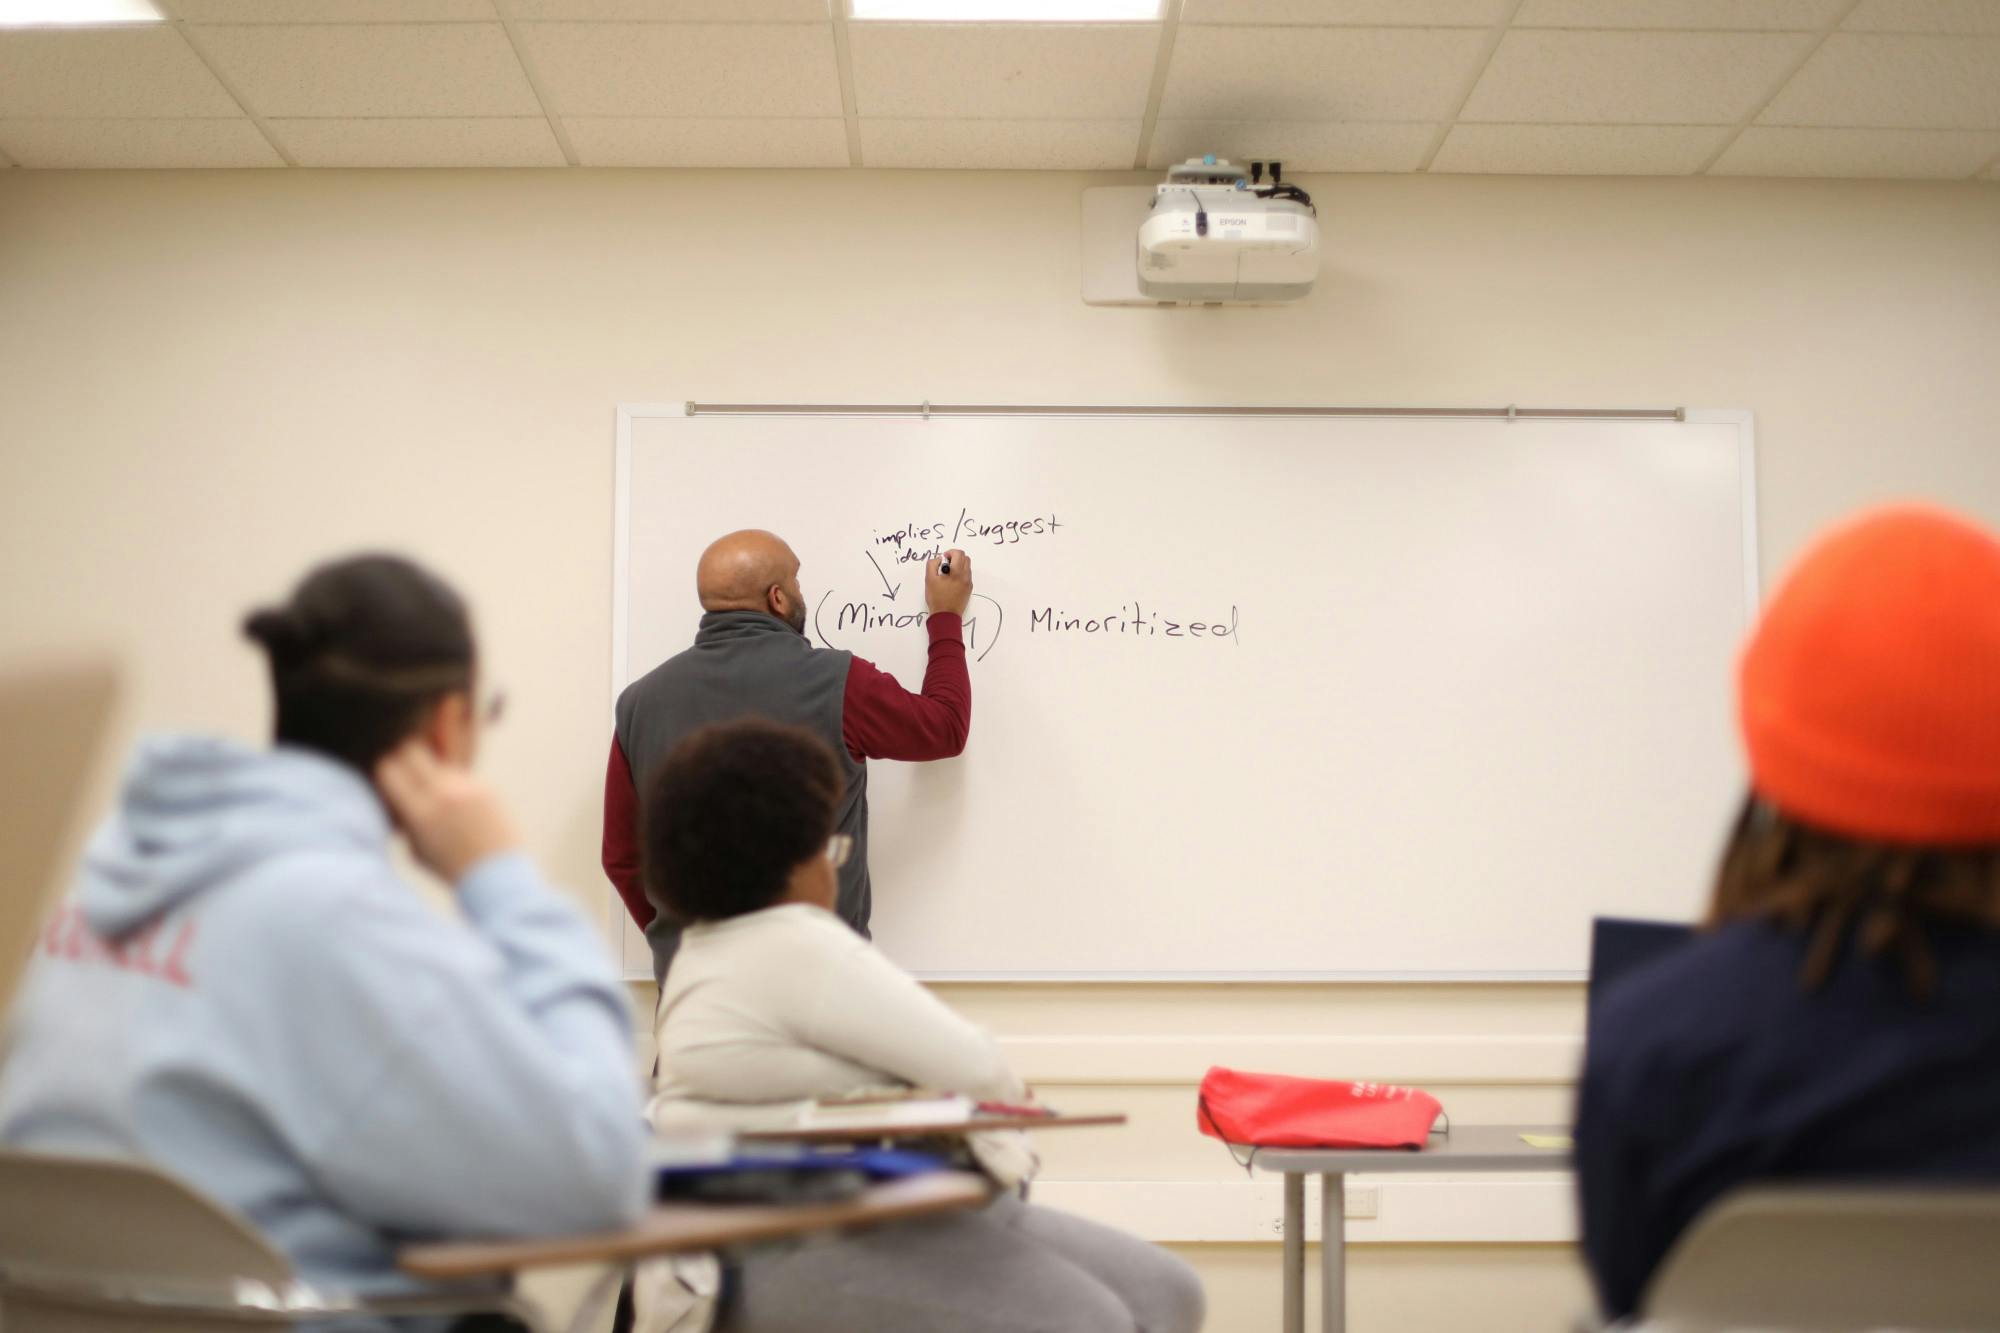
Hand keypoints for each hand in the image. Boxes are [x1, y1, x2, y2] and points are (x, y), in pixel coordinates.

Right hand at [375, 740, 521, 884]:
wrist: (495, 874)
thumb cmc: (448, 867)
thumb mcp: (415, 848)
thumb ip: (403, 818)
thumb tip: (391, 793)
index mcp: (419, 812)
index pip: (387, 768)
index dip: (383, 770)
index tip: (386, 778)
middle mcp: (442, 793)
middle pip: (412, 749)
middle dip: (404, 756)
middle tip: (405, 769)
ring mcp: (466, 787)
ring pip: (438, 762)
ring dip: (432, 773)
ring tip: (440, 801)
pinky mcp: (485, 787)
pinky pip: (461, 776)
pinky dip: (455, 786)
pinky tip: (461, 809)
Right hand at [926, 549, 971, 617]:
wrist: (945, 615)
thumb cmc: (937, 598)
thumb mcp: (929, 579)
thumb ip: (932, 565)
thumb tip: (939, 559)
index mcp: (957, 573)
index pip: (959, 554)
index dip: (950, 552)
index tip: (943, 559)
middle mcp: (966, 577)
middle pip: (965, 558)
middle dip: (955, 557)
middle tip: (946, 564)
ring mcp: (968, 583)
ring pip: (967, 567)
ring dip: (958, 565)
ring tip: (948, 574)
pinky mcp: (969, 589)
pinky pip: (967, 576)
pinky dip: (960, 573)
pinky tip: (951, 581)